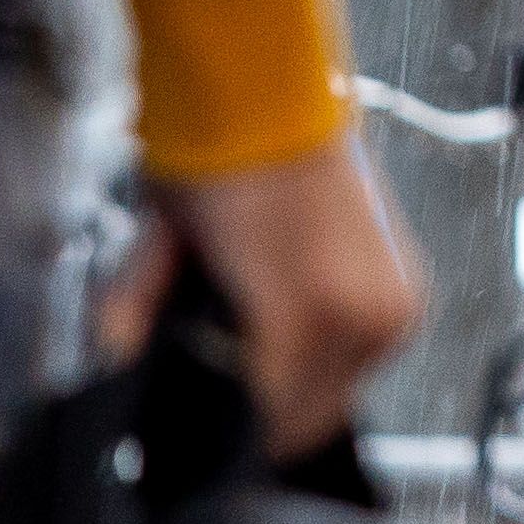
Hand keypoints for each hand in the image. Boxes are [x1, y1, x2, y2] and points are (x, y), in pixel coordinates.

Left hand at [139, 134, 424, 450]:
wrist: (266, 90)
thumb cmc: (217, 158)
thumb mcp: (162, 246)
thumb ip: (137, 312)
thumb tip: (116, 358)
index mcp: (305, 321)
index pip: (266, 421)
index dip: (227, 433)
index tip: (202, 433)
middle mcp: (363, 320)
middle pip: (307, 418)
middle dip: (262, 414)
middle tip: (224, 395)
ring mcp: (392, 307)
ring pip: (337, 394)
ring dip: (298, 389)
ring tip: (256, 352)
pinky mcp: (406, 291)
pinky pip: (360, 358)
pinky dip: (325, 357)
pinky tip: (291, 332)